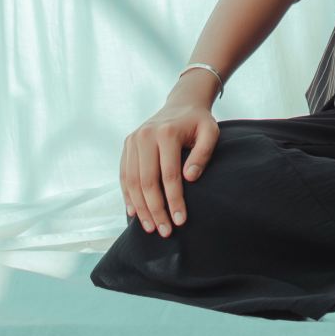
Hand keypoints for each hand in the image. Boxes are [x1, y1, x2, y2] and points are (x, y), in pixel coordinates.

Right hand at [121, 99, 219, 236]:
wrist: (181, 104)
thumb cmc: (199, 122)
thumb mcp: (210, 132)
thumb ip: (203, 153)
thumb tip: (190, 177)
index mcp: (166, 133)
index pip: (169, 175)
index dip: (174, 200)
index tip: (180, 220)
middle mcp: (145, 136)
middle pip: (147, 181)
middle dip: (156, 209)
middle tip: (165, 231)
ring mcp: (133, 140)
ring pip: (133, 181)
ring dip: (141, 208)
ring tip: (151, 228)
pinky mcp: (127, 145)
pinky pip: (124, 175)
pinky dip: (128, 196)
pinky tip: (135, 213)